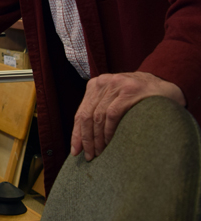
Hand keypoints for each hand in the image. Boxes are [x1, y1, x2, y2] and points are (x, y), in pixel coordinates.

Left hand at [70, 71, 185, 160]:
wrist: (165, 88)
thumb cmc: (138, 99)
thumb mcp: (115, 99)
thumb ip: (100, 110)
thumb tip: (84, 138)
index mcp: (95, 85)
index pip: (81, 113)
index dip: (77, 133)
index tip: (75, 151)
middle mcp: (103, 82)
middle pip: (87, 115)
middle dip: (86, 138)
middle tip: (89, 156)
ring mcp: (115, 85)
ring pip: (98, 116)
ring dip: (97, 138)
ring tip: (99, 153)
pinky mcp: (128, 91)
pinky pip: (112, 114)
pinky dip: (109, 131)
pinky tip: (109, 143)